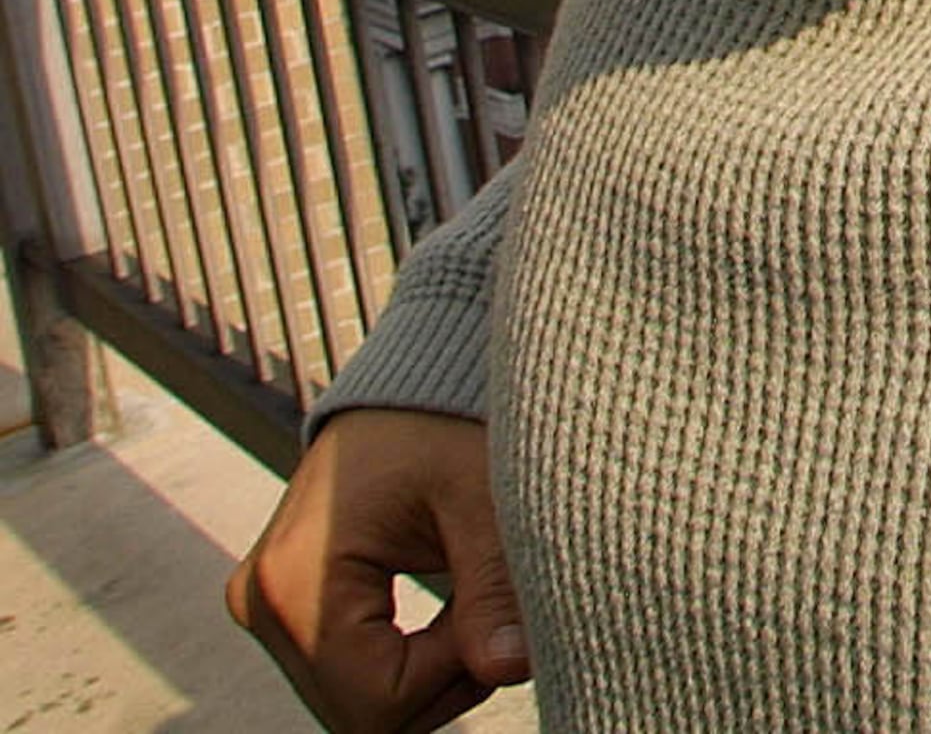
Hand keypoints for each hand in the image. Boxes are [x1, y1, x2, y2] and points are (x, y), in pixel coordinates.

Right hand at [226, 409, 528, 730]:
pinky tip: (449, 608)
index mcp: (294, 580)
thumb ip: (494, 587)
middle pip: (364, 713)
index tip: (496, 612)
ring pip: (362, 703)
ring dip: (433, 670)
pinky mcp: (289, 612)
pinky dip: (415, 659)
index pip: (378, 700)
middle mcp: (263, 605)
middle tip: (493, 606)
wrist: (410, 388)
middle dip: (445, 677)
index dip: (452, 675)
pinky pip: (357, 674)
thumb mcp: (482, 496)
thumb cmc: (448, 423)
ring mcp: (268, 611)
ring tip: (471, 595)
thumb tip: (509, 670)